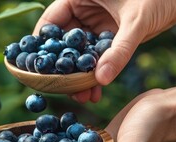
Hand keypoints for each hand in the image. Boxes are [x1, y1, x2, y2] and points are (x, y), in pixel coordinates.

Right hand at [33, 0, 175, 102]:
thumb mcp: (136, 21)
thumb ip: (119, 49)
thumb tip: (102, 79)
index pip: (50, 23)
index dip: (41, 47)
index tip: (38, 71)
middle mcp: (84, 11)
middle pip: (64, 44)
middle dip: (64, 69)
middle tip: (64, 90)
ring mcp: (97, 25)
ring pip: (81, 54)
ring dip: (81, 75)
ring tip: (83, 97)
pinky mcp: (111, 37)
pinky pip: (99, 58)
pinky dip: (98, 73)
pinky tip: (97, 91)